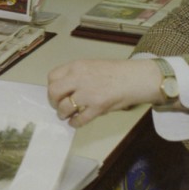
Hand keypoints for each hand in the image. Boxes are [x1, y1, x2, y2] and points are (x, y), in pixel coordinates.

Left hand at [46, 59, 162, 127]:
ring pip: (64, 107)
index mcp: (76, 66)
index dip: (52, 87)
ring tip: (66, 115)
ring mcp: (88, 93)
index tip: (57, 93)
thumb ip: (77, 76)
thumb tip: (65, 90)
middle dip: (53, 101)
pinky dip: (75, 123)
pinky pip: (80, 119)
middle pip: (53, 91)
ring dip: (62, 113)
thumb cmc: (115, 72)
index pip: (52, 77)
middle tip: (59, 106)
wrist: (136, 78)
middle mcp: (78, 78)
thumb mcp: (91, 66)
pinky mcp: (98, 107)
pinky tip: (75, 122)